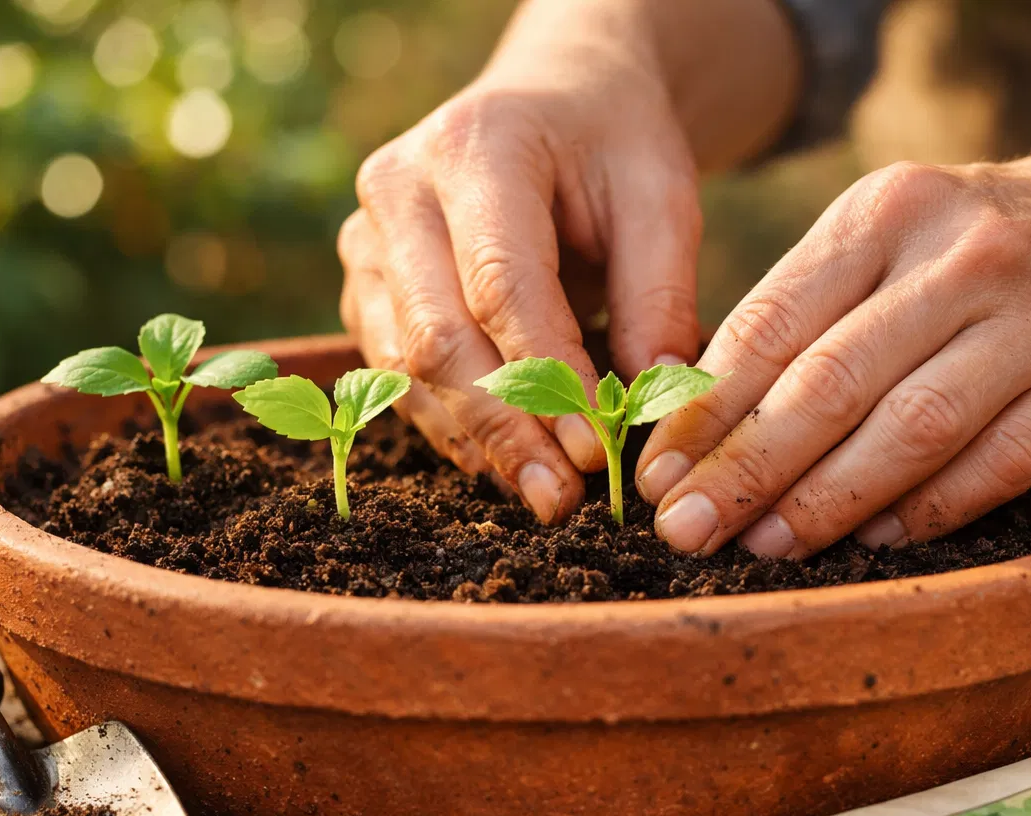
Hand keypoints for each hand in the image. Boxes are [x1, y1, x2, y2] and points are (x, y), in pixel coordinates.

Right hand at [338, 1, 703, 522]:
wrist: (551, 102)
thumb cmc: (612, 145)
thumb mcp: (662, 195)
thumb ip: (660, 294)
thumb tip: (649, 405)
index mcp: (475, 147)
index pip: (500, 285)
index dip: (545, 379)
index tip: (592, 451)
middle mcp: (399, 191)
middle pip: (436, 337)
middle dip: (502, 428)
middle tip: (560, 497)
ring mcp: (368, 243)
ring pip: (405, 369)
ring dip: (476, 441)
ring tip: (544, 492)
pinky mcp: (368, 290)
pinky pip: (397, 378)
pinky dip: (455, 427)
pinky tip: (509, 461)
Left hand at [636, 147, 1030, 557]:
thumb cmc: (989, 240)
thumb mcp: (894, 233)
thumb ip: (809, 309)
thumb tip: (703, 421)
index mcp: (889, 212)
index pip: (772, 321)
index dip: (705, 409)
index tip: (655, 474)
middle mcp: (964, 256)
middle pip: (831, 381)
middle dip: (746, 467)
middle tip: (686, 530)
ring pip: (913, 427)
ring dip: (827, 500)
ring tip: (765, 544)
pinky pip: (999, 464)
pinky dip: (929, 509)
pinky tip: (873, 539)